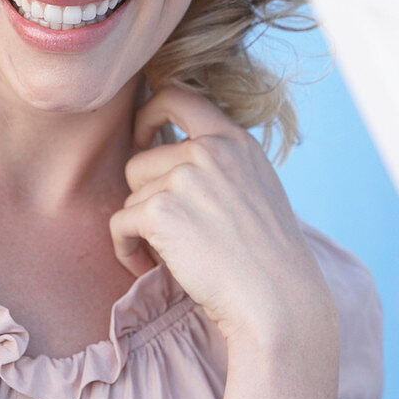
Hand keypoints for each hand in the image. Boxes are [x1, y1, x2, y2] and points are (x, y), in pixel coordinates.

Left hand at [109, 86, 336, 347]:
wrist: (278, 302)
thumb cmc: (268, 258)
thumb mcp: (256, 188)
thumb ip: (220, 164)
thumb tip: (166, 153)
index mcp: (235, 140)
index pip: (178, 96)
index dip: (149, 112)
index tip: (142, 137)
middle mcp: (209, 150)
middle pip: (140, 161)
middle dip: (147, 199)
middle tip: (170, 234)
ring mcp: (184, 177)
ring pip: (131, 195)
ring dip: (140, 228)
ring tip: (169, 255)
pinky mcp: (160, 210)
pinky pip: (119, 225)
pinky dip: (126, 250)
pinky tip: (147, 267)